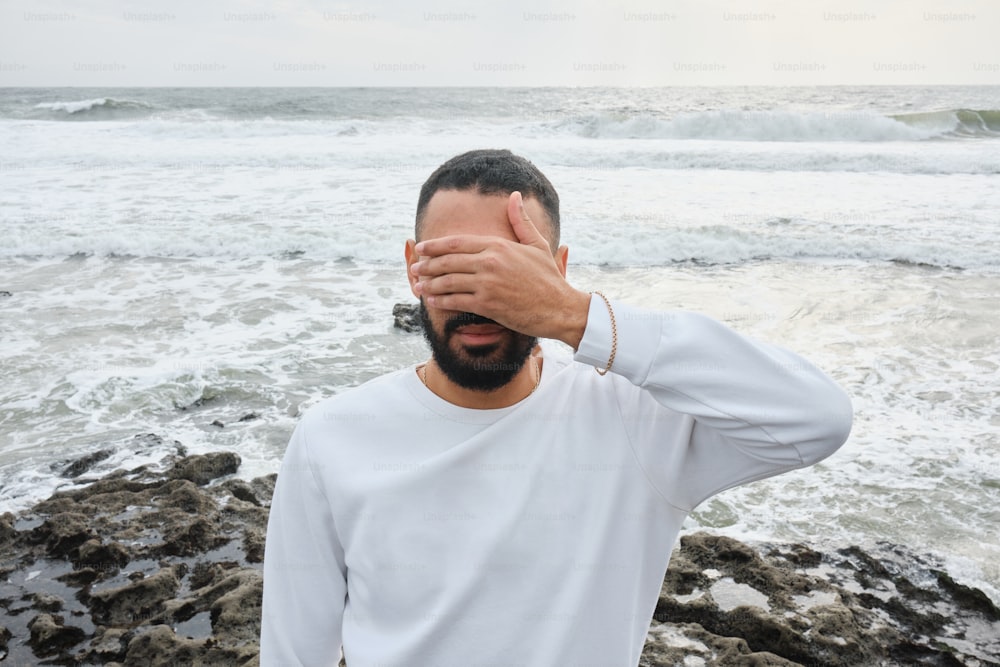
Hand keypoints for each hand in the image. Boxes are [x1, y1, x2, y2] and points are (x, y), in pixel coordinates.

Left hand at [411, 191, 590, 348]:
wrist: (559, 307)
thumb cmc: (549, 277)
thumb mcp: (536, 244)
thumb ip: (520, 221)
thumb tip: (515, 196)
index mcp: (498, 245)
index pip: (457, 242)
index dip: (435, 246)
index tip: (422, 248)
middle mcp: (490, 262)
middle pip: (447, 261)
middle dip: (427, 265)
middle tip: (414, 269)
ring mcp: (487, 283)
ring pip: (448, 281)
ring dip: (430, 285)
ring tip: (419, 286)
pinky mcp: (488, 304)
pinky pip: (456, 301)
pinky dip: (441, 301)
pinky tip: (433, 302)